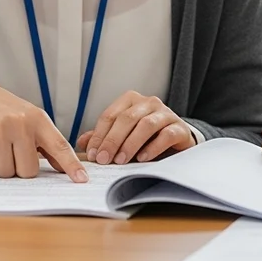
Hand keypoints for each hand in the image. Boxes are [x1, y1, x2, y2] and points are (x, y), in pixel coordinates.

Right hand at [0, 82, 87, 181]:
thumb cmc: (7, 112)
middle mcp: (20, 122)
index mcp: (38, 119)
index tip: (82, 179)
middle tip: (12, 151)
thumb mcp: (31, 121)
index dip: (71, 165)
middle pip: (28, 171)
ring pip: (6, 172)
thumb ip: (48, 145)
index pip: (59, 146)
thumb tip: (63, 169)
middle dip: (19, 168)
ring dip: (1, 167)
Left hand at [76, 91, 196, 164]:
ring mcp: (166, 113)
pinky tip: (142, 158)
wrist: (177, 139)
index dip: (99, 135)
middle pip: (127, 118)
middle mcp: (148, 103)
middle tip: (104, 159)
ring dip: (130, 143)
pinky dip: (153, 147)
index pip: (110, 115)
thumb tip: (81, 142)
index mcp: (131, 100)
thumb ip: (104, 136)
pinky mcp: (180, 127)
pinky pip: (166, 135)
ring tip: (121, 160)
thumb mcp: (123, 135)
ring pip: (146, 124)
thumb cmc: (147, 136)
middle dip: (112, 140)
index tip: (93, 154)